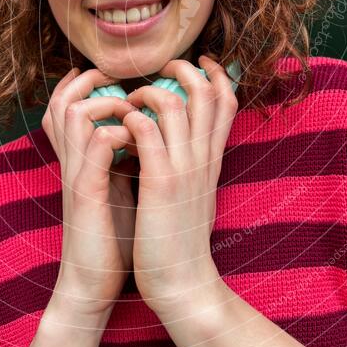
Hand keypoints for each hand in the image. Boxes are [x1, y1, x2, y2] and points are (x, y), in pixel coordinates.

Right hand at [41, 67, 139, 321]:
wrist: (93, 284)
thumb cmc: (112, 238)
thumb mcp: (119, 188)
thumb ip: (125, 158)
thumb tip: (151, 132)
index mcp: (80, 160)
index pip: (66, 106)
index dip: (84, 84)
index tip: (114, 78)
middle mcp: (72, 161)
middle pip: (62, 99)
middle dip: (91, 80)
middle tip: (120, 80)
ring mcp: (76, 175)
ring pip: (75, 112)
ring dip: (107, 103)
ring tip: (132, 110)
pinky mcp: (86, 193)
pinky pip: (97, 144)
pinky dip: (118, 133)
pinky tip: (139, 141)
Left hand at [121, 55, 238, 317]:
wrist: (183, 283)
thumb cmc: (181, 239)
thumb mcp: (198, 194)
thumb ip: (195, 163)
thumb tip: (188, 141)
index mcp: (213, 159)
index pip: (226, 100)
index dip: (215, 74)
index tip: (197, 63)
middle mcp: (204, 157)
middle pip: (207, 91)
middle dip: (183, 69)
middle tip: (160, 71)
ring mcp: (184, 168)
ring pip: (174, 102)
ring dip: (148, 91)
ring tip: (131, 101)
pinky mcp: (160, 183)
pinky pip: (145, 130)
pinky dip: (130, 118)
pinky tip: (120, 127)